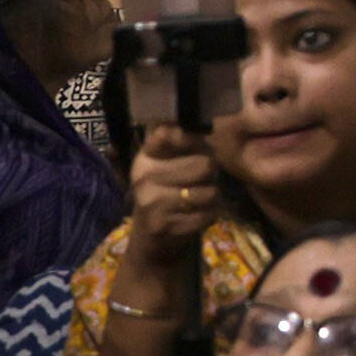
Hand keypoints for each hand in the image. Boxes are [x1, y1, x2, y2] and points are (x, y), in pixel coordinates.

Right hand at [120, 123, 222, 283]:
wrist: (154, 241)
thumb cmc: (170, 194)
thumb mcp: (172, 165)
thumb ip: (186, 142)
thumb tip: (203, 114)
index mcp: (146, 156)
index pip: (170, 133)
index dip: (192, 139)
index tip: (197, 146)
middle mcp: (144, 176)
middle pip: (205, 164)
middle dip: (212, 175)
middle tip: (199, 183)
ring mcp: (151, 202)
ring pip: (209, 191)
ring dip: (212, 198)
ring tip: (197, 201)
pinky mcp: (163, 226)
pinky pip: (208, 214)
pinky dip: (210, 216)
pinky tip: (195, 217)